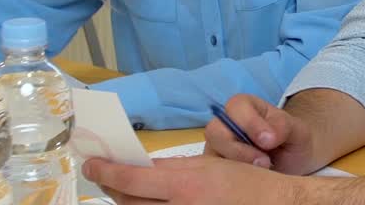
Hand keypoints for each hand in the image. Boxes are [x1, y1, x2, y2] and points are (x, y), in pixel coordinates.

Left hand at [84, 155, 294, 203]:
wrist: (274, 204)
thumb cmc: (244, 181)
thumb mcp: (209, 164)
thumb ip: (172, 167)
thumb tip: (139, 167)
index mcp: (185, 185)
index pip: (132, 179)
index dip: (106, 171)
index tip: (91, 164)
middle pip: (128, 202)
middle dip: (110, 186)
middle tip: (101, 175)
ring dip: (125, 202)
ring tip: (122, 191)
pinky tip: (144, 203)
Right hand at [204, 94, 318, 174]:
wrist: (293, 167)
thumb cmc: (293, 142)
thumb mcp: (297, 131)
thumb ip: (284, 126)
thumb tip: (267, 138)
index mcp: (245, 107)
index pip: (236, 107)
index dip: (250, 123)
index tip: (269, 141)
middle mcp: (225, 125)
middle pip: (215, 130)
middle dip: (239, 149)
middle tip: (264, 162)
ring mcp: (217, 148)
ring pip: (211, 155)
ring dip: (235, 168)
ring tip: (261, 173)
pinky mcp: (214, 170)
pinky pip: (212, 176)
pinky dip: (230, 182)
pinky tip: (250, 184)